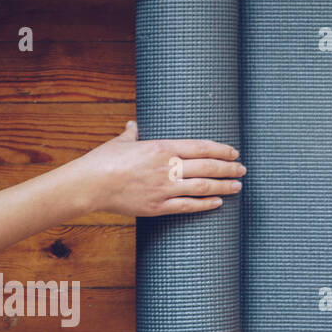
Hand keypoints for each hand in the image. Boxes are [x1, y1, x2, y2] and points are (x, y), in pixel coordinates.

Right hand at [68, 121, 244, 216]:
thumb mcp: (121, 141)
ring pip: (202, 187)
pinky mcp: (157, 207)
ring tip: (237, 186)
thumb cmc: (103, 160)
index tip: (234, 151)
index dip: (221, 150)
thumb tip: (135, 124)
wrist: (88, 185)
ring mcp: (164, 188)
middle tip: (242, 169)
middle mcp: (167, 167)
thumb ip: (133, 133)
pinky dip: (205, 204)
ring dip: (223, 186)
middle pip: (207, 167)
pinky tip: (218, 203)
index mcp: (162, 148)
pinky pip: (187, 206)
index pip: (201, 147)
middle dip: (228, 168)